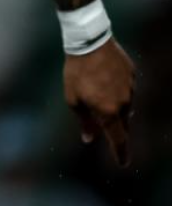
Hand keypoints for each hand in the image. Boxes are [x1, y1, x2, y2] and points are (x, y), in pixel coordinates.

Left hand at [64, 39, 135, 165]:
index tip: (123, 163)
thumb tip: (88, 138)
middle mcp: (124, 103)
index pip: (118, 139)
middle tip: (108, 128)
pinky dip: (117, 89)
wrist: (90, 42)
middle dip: (115, 127)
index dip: (120, 152)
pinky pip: (127, 88)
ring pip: (125, 104)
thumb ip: (84, 121)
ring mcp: (131, 88)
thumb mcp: (73, 99)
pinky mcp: (132, 74)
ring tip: (99, 94)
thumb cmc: (76, 72)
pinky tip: (106, 79)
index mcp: (108, 112)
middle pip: (122, 122)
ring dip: (115, 105)